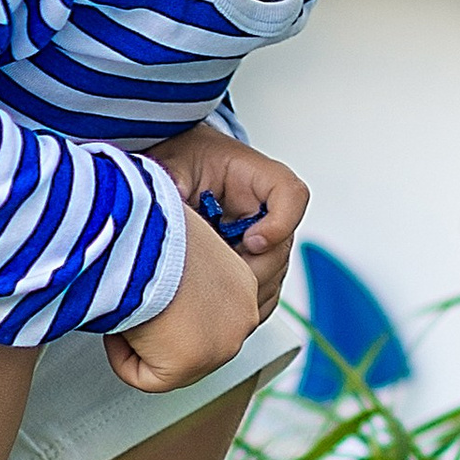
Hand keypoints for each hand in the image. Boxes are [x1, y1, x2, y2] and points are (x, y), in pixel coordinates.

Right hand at [105, 206, 261, 392]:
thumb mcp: (179, 243)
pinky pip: (144, 377)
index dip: (171, 310)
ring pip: (166, 362)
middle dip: (158, 332)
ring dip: (139, 339)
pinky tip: (120, 323)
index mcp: (243, 285)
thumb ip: (181, 268)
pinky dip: (122, 354)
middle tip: (134, 306)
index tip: (150, 295)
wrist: (144, 231)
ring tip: (128, 306)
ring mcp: (221, 346)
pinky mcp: (189, 364)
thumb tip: (158, 275)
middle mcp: (242, 318)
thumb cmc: (154, 225)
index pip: (207, 315)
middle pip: (191, 344)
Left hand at [150, 128, 309, 320]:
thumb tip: (168, 200)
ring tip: (197, 279)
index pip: (291, 196)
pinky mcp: (258, 266)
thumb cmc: (187, 158)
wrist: (182, 168)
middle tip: (207, 273)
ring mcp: (268, 241)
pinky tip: (205, 293)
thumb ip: (173, 178)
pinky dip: (236, 301)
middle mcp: (270, 211)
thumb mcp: (176, 161)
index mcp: (259, 177)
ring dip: (237, 288)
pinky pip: (260, 294)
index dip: (279, 223)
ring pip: (271, 278)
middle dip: (246, 269)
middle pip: (281, 250)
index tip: (251, 241)